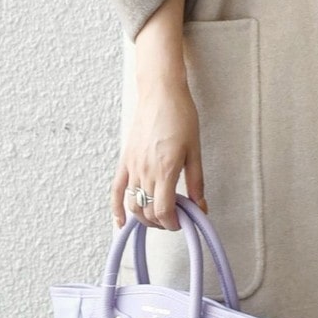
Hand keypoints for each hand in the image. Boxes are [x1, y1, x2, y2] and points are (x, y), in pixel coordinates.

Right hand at [111, 75, 208, 231]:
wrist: (161, 94)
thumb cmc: (181, 117)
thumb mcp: (195, 151)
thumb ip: (197, 182)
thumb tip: (201, 206)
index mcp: (165, 169)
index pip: (163, 211)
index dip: (172, 223)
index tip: (182, 222)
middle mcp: (145, 171)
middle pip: (148, 212)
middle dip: (162, 222)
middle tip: (175, 218)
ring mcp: (132, 166)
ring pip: (133, 204)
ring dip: (145, 218)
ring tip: (158, 217)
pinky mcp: (125, 160)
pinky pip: (116, 189)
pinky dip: (116, 209)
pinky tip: (120, 222)